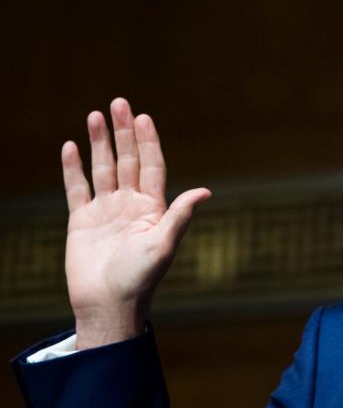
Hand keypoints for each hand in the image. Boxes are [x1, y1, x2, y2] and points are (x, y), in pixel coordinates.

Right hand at [62, 98, 210, 348]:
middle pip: (127, 160)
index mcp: (153, 209)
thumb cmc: (140, 279)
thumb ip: (180, 215)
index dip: (148, 142)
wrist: (108, 304)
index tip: (143, 117)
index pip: (151, 166)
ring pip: (102, 168)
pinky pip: (77, 188)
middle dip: (123, 132)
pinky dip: (73, 168)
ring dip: (98, 142)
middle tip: (118, 103)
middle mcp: (131, 205)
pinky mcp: (82, 221)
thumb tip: (206, 191)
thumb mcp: (164, 245)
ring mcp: (106, 211)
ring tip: (94, 115)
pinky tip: (71, 146)